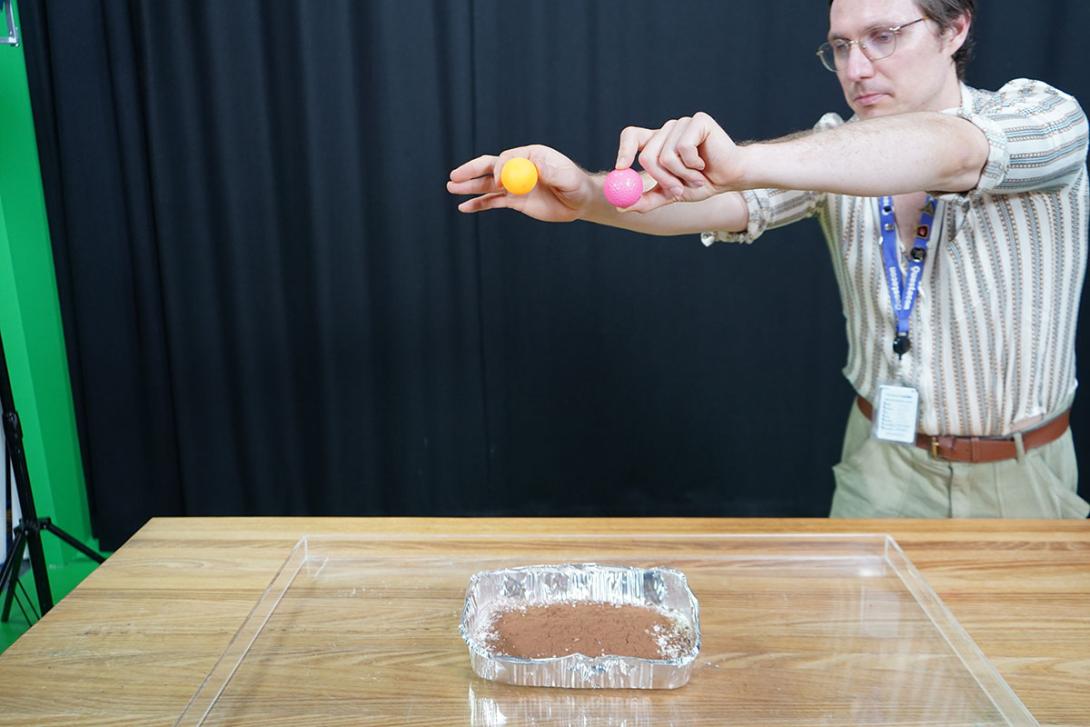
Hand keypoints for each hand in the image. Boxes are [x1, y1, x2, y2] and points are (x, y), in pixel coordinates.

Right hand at [447, 144, 593, 222]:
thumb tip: (522, 170)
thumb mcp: (564, 175)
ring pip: (487, 185)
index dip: (498, 170)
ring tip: (451, 187)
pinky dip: (478, 204)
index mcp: (529, 155)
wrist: (580, 200)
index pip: (506, 159)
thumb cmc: (575, 184)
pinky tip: (464, 207)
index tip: (499, 184)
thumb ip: (544, 170)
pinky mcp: (515, 200)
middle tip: (454, 176)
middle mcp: (518, 167)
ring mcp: (515, 184)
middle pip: (489, 167)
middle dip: (471, 171)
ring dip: (469, 187)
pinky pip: (493, 201)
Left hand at [615, 112, 742, 212]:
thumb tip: (620, 207)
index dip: (624, 151)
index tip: (620, 168)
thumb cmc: (701, 183)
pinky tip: (704, 165)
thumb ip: (647, 199)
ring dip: (681, 175)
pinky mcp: (698, 121)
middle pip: (647, 155)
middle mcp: (667, 130)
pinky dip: (693, 165)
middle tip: (676, 190)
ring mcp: (682, 123)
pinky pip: (683, 148)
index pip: (631, 136)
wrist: (731, 177)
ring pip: (666, 156)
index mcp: (657, 142)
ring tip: (696, 177)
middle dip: (662, 180)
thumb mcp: (670, 194)